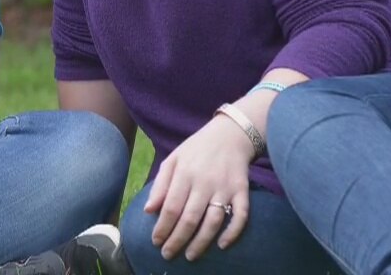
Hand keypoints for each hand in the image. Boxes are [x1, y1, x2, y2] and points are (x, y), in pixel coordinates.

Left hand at [143, 114, 256, 260]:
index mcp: (184, 173)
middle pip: (190, 218)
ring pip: (213, 221)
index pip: (171, 207)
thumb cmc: (197, 149)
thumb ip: (160, 184)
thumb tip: (148, 210)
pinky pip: (241, 215)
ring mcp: (225, 187)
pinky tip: (222, 245)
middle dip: (177, 240)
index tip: (155, 242)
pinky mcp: (242, 190)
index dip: (162, 227)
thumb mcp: (173, 159)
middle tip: (168, 254)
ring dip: (201, 242)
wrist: (231, 133)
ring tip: (191, 256)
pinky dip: (233, 232)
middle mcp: (204, 182)